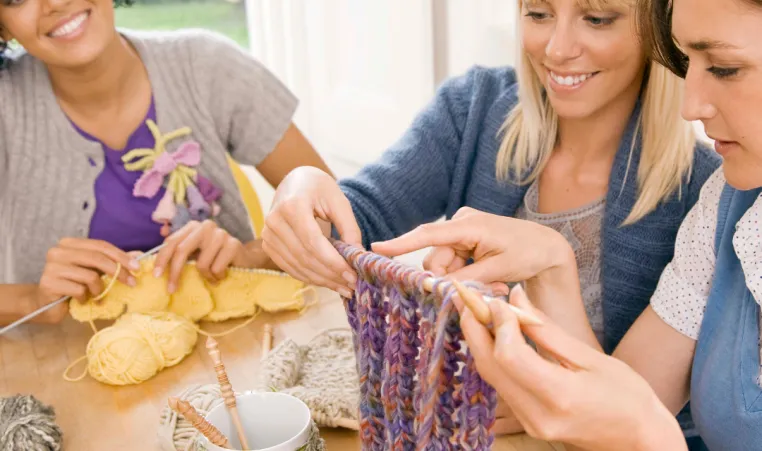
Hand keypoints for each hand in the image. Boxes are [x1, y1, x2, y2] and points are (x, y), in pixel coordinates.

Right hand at [35, 238, 138, 319]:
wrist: (46, 305)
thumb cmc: (73, 286)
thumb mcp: (95, 271)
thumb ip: (113, 262)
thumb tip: (139, 255)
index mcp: (69, 244)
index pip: (101, 245)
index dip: (121, 256)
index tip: (137, 267)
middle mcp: (58, 251)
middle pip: (96, 258)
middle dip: (118, 272)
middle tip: (132, 283)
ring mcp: (51, 267)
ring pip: (90, 276)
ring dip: (99, 289)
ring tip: (96, 295)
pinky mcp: (48, 283)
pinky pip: (79, 290)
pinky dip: (85, 298)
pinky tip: (81, 300)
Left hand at [153, 220, 249, 292]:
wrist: (245, 259)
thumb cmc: (215, 258)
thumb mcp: (195, 254)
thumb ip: (179, 254)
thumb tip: (154, 267)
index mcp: (193, 226)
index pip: (172, 241)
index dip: (162, 259)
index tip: (156, 276)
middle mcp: (206, 226)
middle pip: (182, 251)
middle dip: (175, 272)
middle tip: (172, 289)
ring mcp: (221, 234)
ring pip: (201, 264)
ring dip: (205, 277)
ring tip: (212, 277)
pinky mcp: (233, 244)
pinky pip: (216, 269)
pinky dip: (217, 278)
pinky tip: (223, 275)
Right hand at [261, 166, 361, 296]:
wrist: (296, 182)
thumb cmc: (320, 189)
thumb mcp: (339, 201)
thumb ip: (349, 228)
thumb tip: (357, 257)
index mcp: (292, 206)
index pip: (313, 243)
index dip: (333, 263)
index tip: (353, 276)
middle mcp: (275, 221)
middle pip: (305, 257)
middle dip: (330, 275)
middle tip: (352, 286)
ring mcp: (268, 235)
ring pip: (297, 266)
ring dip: (322, 281)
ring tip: (343, 287)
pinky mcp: (268, 245)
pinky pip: (290, 267)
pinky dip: (310, 277)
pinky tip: (328, 282)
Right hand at [371, 207, 573, 286]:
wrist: (545, 247)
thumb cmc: (526, 252)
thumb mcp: (497, 268)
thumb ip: (465, 278)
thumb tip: (437, 287)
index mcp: (468, 224)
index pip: (428, 234)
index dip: (401, 243)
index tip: (377, 249)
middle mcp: (459, 223)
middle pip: (435, 260)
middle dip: (450, 279)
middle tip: (482, 287)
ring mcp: (461, 232)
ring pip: (442, 266)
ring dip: (461, 280)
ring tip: (492, 283)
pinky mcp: (464, 241)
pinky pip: (452, 264)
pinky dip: (465, 275)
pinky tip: (489, 278)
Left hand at [459, 286, 685, 450]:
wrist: (639, 440)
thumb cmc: (627, 395)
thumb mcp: (590, 357)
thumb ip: (547, 330)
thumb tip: (516, 297)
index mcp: (560, 395)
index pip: (510, 355)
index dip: (497, 323)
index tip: (497, 299)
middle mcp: (538, 414)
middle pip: (490, 366)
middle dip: (475, 328)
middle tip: (469, 298)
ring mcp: (530, 423)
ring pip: (490, 376)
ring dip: (480, 341)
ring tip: (479, 311)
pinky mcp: (528, 424)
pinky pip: (501, 385)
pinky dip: (493, 357)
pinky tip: (495, 335)